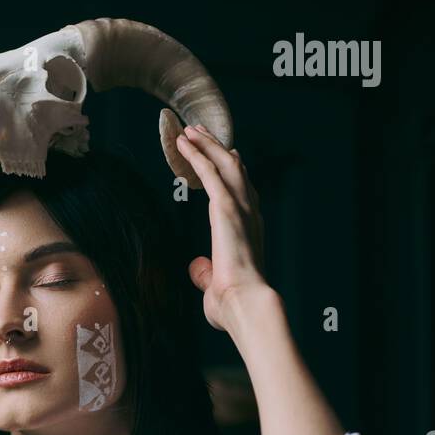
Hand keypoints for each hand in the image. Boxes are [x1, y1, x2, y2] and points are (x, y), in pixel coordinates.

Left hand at [175, 126, 267, 331]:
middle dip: (217, 148)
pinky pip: (209, 172)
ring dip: (207, 144)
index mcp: (250, 230)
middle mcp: (249, 214)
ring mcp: (240, 208)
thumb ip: (206, 274)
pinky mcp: (226, 207)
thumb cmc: (232, 304)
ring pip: (223, 163)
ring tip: (190, 130)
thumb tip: (198, 269)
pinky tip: (184, 143)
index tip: (228, 155)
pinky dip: (197, 154)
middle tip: (202, 133)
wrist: (245, 304)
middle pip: (234, 170)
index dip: (235, 171)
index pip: (244, 192)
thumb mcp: (215, 286)